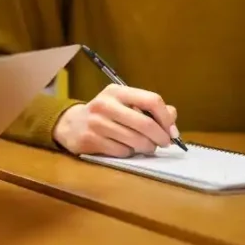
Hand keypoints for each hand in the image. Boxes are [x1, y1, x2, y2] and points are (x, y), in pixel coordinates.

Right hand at [52, 83, 179, 156]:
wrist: (71, 125)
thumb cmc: (105, 114)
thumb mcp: (125, 104)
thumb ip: (150, 109)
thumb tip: (172, 122)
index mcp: (116, 92)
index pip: (151, 100)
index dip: (166, 117)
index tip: (171, 130)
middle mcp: (105, 104)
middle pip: (146, 124)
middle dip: (160, 137)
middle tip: (164, 143)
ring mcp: (96, 123)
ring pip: (136, 141)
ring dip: (147, 147)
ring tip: (145, 146)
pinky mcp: (91, 140)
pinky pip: (122, 152)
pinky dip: (129, 153)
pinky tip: (125, 148)